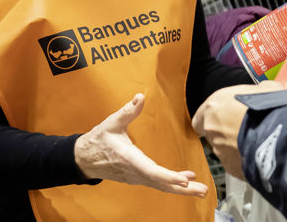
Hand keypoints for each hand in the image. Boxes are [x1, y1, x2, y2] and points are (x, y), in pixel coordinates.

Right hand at [74, 93, 207, 196]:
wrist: (84, 159)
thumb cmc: (98, 140)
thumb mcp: (111, 123)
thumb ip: (127, 111)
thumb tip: (140, 97)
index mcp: (129, 159)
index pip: (151, 171)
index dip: (168, 176)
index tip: (184, 179)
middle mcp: (134, 172)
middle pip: (161, 183)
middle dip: (183, 188)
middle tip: (202, 190)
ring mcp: (136, 177)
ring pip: (161, 185)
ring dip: (182, 189)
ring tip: (200, 189)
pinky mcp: (138, 177)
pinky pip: (157, 183)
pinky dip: (172, 184)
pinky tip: (185, 181)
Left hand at [192, 82, 285, 178]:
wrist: (277, 137)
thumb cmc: (268, 111)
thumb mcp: (266, 89)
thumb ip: (257, 91)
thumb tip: (265, 90)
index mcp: (215, 105)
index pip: (203, 113)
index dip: (215, 115)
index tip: (227, 114)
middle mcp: (212, 128)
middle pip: (213, 132)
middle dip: (227, 131)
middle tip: (244, 127)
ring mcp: (220, 150)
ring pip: (223, 149)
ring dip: (236, 145)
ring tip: (256, 141)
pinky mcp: (230, 167)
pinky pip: (235, 163)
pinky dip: (244, 159)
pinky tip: (259, 153)